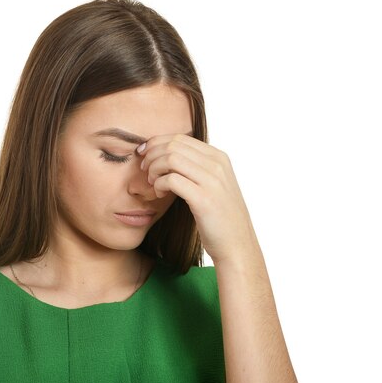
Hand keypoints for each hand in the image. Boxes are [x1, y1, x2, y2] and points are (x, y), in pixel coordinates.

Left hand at [138, 134, 260, 264]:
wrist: (237, 244)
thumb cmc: (220, 217)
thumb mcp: (214, 184)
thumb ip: (197, 168)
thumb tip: (168, 155)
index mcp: (219, 158)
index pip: (180, 138)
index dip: (157, 143)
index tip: (144, 155)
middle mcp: (217, 165)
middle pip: (173, 145)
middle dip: (152, 155)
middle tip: (144, 170)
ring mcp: (212, 181)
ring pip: (171, 158)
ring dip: (154, 169)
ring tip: (151, 183)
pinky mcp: (203, 199)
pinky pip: (171, 180)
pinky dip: (158, 184)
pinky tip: (158, 195)